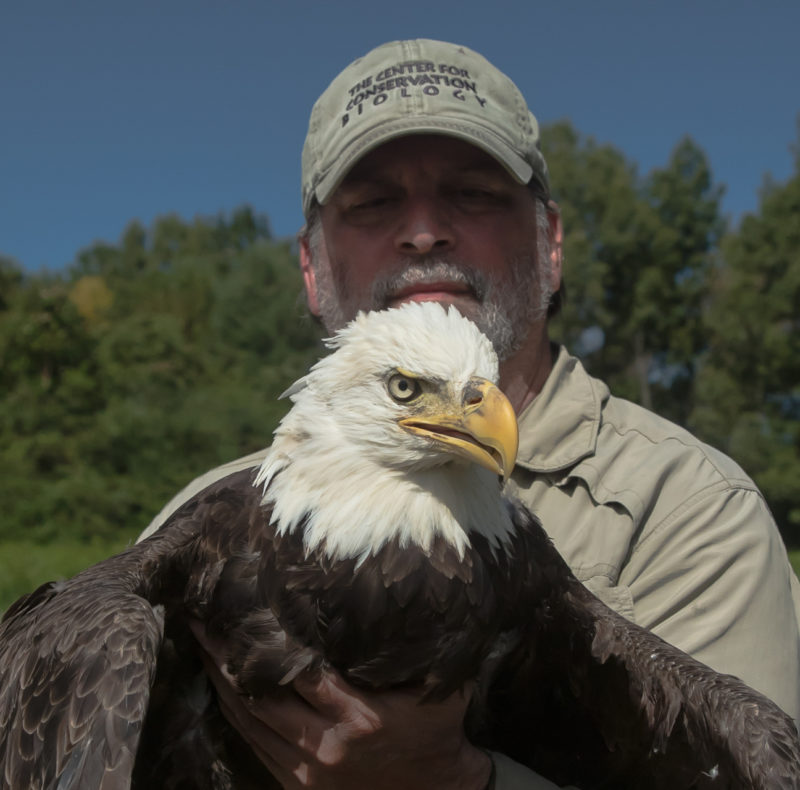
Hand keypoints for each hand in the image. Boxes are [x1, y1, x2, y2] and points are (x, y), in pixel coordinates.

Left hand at [191, 621, 491, 789]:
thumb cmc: (437, 730)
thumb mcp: (437, 685)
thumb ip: (416, 647)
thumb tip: (399, 600)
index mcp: (359, 715)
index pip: (299, 670)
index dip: (265, 637)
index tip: (242, 605)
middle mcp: (326, 743)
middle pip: (259, 693)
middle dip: (224, 653)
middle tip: (199, 615)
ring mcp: (307, 768)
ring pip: (248, 719)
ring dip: (219, 680)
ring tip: (200, 641)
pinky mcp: (297, 783)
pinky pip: (253, 743)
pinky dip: (233, 711)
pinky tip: (220, 685)